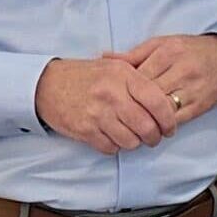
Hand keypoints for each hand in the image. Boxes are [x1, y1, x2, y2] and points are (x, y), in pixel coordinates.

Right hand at [33, 57, 177, 154]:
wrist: (47, 84)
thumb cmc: (85, 76)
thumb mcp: (114, 67)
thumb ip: (139, 80)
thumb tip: (166, 100)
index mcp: (123, 76)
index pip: (157, 101)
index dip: (168, 119)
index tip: (170, 127)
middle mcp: (112, 94)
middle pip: (147, 126)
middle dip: (155, 137)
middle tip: (154, 137)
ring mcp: (97, 113)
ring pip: (130, 141)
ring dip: (135, 143)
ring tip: (132, 136)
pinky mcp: (85, 130)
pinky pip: (110, 148)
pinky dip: (115, 147)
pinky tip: (112, 137)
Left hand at [108, 34, 216, 124]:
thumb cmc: (187, 50)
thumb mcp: (160, 44)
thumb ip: (133, 55)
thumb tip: (103, 57)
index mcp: (168, 53)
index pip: (139, 76)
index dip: (123, 90)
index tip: (113, 97)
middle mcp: (181, 71)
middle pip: (149, 95)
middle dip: (132, 106)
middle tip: (118, 115)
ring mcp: (192, 90)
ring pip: (162, 110)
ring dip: (146, 120)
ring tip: (133, 124)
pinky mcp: (200, 105)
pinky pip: (176, 120)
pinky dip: (162, 125)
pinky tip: (152, 126)